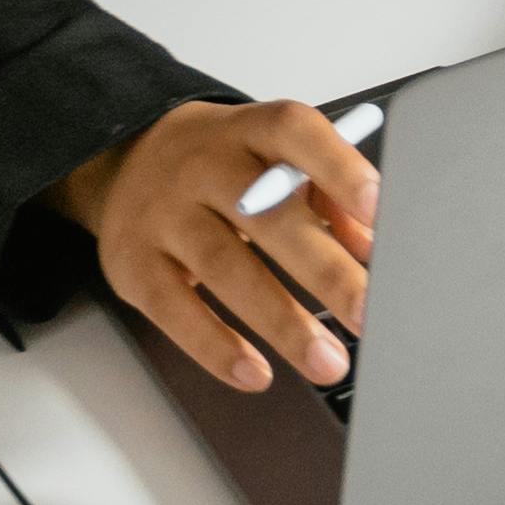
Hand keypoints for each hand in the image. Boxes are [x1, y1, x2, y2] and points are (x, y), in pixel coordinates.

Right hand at [54, 100, 379, 393]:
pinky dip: (217, 347)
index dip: (337, 167)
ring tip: (326, 361)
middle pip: (267, 215)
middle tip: (368, 313)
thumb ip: (326, 194)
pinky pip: (175, 310)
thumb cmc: (222, 166)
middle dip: (324, 270)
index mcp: (248, 131)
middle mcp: (203, 165)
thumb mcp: (272, 159)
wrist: (126, 160)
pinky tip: (255, 373)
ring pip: (225, 268)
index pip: (293, 132)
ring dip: (282, 323)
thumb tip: (370, 248)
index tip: (378, 209)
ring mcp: (164, 214)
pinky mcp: (134, 264)